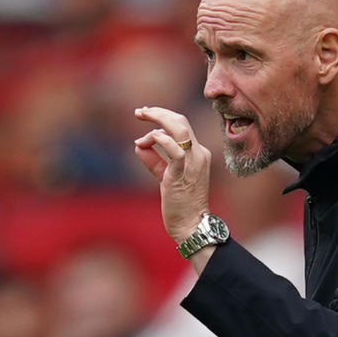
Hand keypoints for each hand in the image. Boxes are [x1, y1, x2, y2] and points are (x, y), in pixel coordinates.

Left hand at [132, 106, 210, 242]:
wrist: (191, 225)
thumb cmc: (179, 203)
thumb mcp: (165, 176)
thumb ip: (153, 160)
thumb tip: (138, 144)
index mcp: (198, 153)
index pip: (181, 126)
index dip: (162, 117)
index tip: (145, 115)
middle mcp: (199, 154)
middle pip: (181, 121)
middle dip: (158, 112)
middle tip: (139, 111)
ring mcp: (194, 163)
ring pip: (179, 129)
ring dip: (158, 119)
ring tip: (141, 116)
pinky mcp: (183, 173)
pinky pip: (175, 150)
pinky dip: (160, 140)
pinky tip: (147, 139)